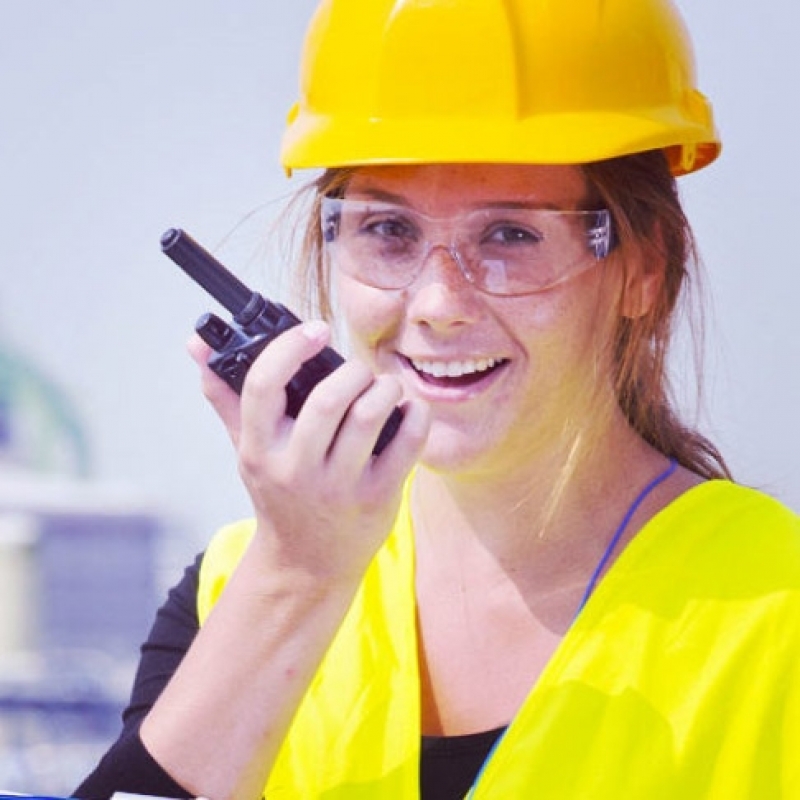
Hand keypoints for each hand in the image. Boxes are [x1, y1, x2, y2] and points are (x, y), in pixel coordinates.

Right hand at [187, 321, 429, 586]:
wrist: (307, 563)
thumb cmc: (280, 494)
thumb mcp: (248, 450)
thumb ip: (226, 395)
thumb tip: (198, 344)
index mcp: (260, 450)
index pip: (263, 386)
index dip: (289, 348)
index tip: (315, 330)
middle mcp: (296, 469)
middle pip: (327, 399)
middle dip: (351, 371)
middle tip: (358, 371)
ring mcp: (339, 487)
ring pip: (368, 415)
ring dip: (384, 387)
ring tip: (384, 386)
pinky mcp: (378, 498)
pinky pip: (407, 443)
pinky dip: (415, 415)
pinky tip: (408, 408)